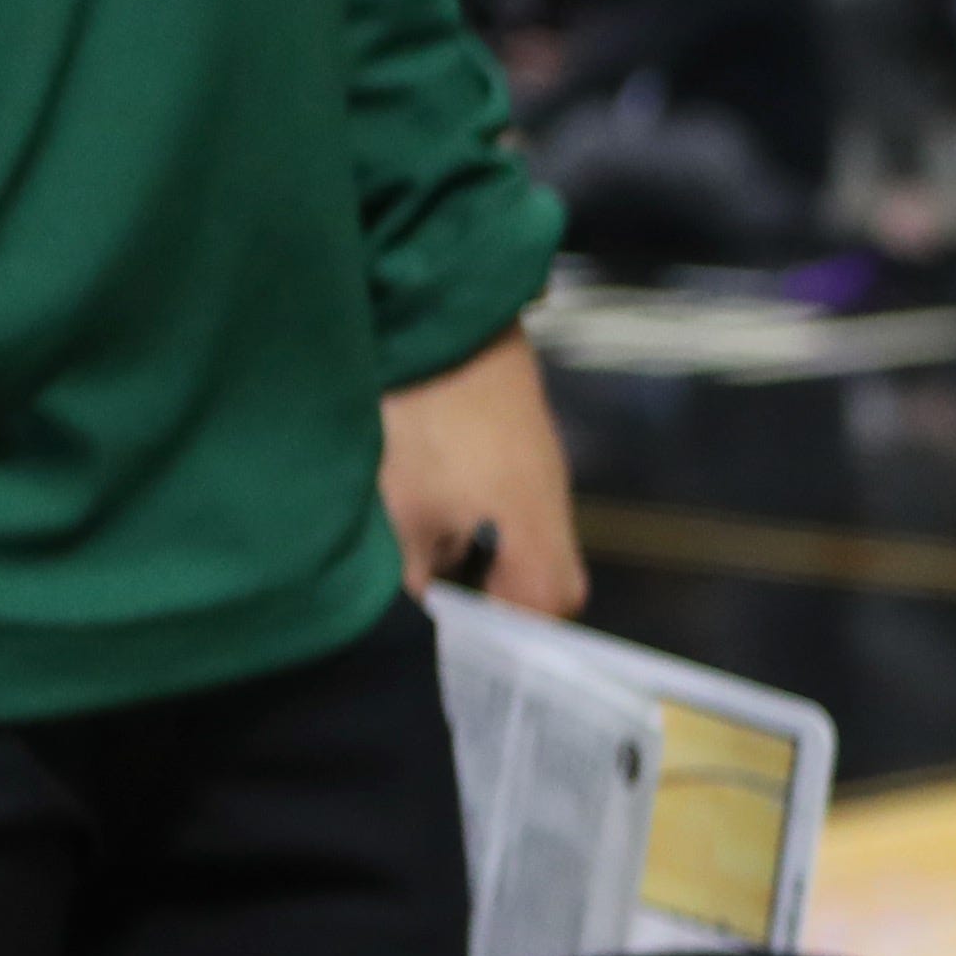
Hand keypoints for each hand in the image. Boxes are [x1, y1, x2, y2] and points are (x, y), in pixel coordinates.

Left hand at [379, 327, 585, 617]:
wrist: (445, 321)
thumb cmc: (425, 419)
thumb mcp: (401, 503)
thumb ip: (415, 565)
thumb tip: (427, 593)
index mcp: (532, 527)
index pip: (548, 605)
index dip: (515, 630)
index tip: (473, 633)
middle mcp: (552, 502)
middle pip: (555, 580)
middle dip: (513, 600)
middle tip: (461, 601)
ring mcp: (544, 468)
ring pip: (539, 541)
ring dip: (499, 557)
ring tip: (443, 551)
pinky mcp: (528, 443)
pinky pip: (524, 505)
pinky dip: (494, 521)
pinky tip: (448, 505)